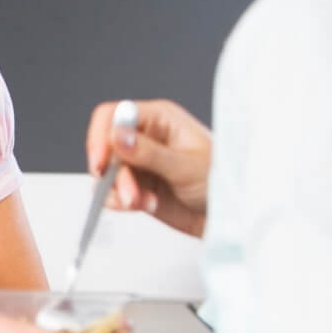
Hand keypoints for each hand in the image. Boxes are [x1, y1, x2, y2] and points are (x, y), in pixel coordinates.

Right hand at [84, 98, 211, 237]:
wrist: (231, 216)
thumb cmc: (222, 182)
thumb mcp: (185, 166)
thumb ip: (148, 152)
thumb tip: (117, 135)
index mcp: (160, 119)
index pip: (114, 115)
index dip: (102, 136)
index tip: (100, 162)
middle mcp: (146, 137)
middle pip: (107, 148)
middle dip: (115, 174)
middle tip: (131, 195)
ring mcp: (140, 163)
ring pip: (108, 172)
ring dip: (120, 191)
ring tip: (143, 202)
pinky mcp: (138, 185)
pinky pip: (113, 191)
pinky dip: (121, 202)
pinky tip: (144, 205)